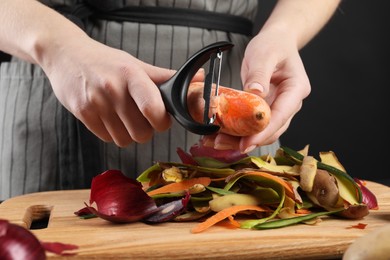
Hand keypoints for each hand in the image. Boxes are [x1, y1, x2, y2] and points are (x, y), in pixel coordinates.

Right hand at [42, 36, 175, 146]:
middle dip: (146, 130)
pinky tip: (108, 116)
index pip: (154, 110)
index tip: (160, 118)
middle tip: (141, 117)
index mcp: (132, 75)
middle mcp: (113, 89)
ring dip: (128, 133)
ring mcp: (96, 103)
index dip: (162, 121)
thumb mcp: (135, 65)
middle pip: (142, 133)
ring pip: (125, 140)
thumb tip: (199, 78)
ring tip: (123, 115)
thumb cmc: (106, 61)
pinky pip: (107, 139)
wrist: (66, 55)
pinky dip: (112, 133)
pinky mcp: (82, 114)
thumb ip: (165, 77)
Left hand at [204, 28, 310, 152]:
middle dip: (249, 140)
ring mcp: (279, 107)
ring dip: (241, 138)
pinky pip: (254, 124)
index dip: (263, 132)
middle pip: (272, 129)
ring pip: (263, 131)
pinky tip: (223, 134)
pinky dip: (240, 130)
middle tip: (223, 144)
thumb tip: (256, 93)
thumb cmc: (274, 45)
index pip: (280, 116)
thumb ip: (259, 73)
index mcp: (296, 89)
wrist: (277, 41)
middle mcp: (290, 103)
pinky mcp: (267, 109)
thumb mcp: (265, 54)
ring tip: (219, 142)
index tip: (246, 143)